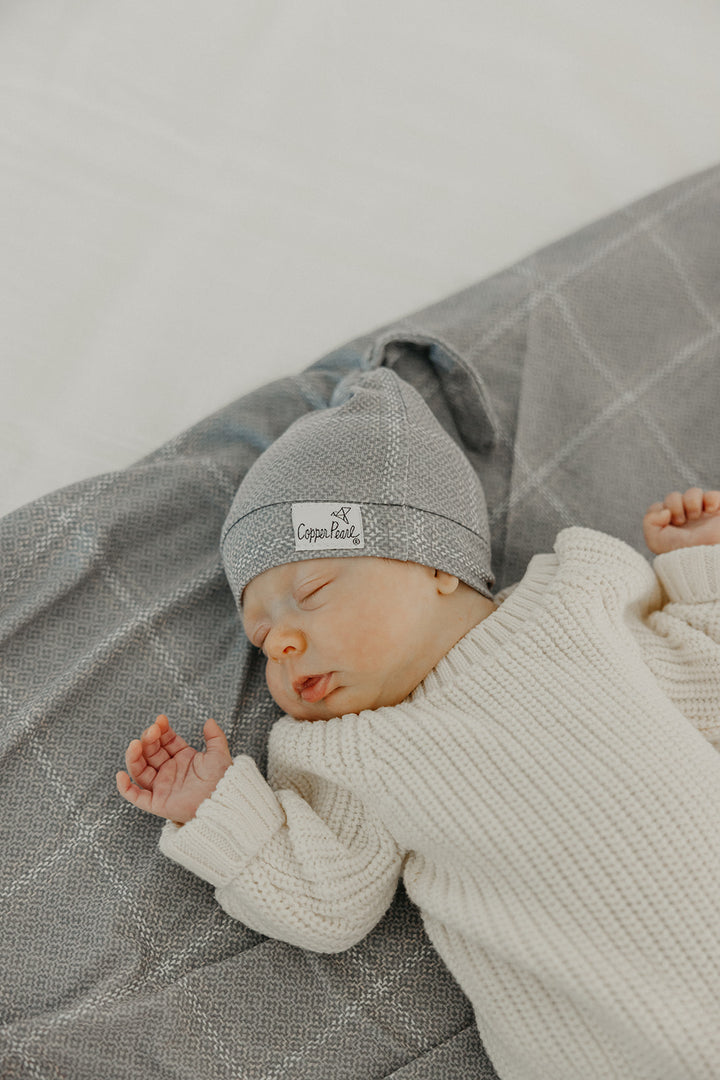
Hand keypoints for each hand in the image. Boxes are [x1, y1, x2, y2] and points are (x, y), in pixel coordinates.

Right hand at [116, 714, 232, 823]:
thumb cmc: (223, 781)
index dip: (161, 730)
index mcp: (182, 758)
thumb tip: (209, 721)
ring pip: (140, 771)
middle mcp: (169, 771)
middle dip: (148, 740)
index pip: (165, 741)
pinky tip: (120, 775)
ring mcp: (162, 786)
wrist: (224, 802)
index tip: (160, 720)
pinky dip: (125, 788)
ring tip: (134, 745)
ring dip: (134, 757)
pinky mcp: (158, 802)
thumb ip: (214, 737)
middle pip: (150, 753)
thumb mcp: (219, 754)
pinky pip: (136, 796)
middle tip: (151, 731)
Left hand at [643, 487, 719, 554]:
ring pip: (693, 492)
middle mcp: (686, 520)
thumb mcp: (655, 540)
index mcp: (670, 526)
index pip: (659, 507)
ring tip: (695, 516)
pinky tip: (710, 510)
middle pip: (674, 497)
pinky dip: (711, 498)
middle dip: (675, 505)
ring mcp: (703, 515)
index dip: (659, 510)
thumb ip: (649, 520)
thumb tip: (665, 510)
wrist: (704, 557)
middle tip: (681, 521)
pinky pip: (714, 495)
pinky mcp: (718, 513)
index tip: (667, 521)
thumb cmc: (680, 551)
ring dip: (691, 502)